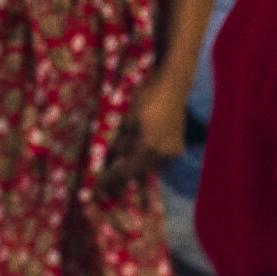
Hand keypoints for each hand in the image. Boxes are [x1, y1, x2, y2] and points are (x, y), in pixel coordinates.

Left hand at [106, 75, 189, 191]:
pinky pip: (158, 162)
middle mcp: (162, 154)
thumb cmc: (146, 100)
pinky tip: (140, 154)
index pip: (126, 172)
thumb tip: (111, 159)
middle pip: (139, 173)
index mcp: (148, 147)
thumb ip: (120, 143)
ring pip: (149, 168)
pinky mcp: (177, 149)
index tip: (99, 187)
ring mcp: (172, 153)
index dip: (112, 180)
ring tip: (122, 166)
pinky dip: (147, 161)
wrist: (172, 88)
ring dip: (136, 168)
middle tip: (109, 180)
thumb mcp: (127, 121)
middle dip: (124, 176)